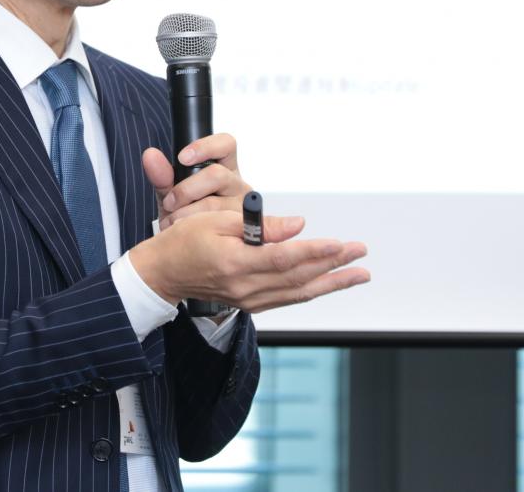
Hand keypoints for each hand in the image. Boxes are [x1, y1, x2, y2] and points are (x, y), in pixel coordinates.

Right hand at [127, 210, 369, 312]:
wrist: (163, 273)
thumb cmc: (184, 240)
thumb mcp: (216, 220)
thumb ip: (259, 225)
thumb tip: (297, 225)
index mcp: (234, 263)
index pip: (282, 259)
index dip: (313, 252)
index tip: (339, 244)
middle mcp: (245, 287)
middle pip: (298, 278)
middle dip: (334, 265)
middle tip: (360, 252)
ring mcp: (248, 299)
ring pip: (298, 293)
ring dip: (331, 283)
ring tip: (358, 274)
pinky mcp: (250, 304)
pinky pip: (288, 299)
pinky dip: (310, 291)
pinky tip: (327, 283)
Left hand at [142, 133, 249, 230]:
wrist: (187, 247)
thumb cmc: (184, 214)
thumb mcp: (170, 193)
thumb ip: (161, 175)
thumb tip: (150, 155)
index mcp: (224, 167)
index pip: (226, 144)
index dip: (206, 147)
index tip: (183, 158)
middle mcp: (237, 183)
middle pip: (217, 174)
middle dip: (187, 190)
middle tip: (170, 203)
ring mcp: (242, 205)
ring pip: (215, 203)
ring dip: (187, 214)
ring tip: (173, 222)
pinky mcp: (242, 227)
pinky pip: (218, 225)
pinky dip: (197, 229)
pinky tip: (187, 232)